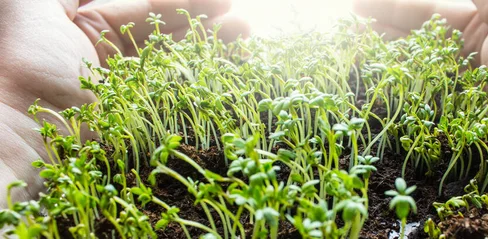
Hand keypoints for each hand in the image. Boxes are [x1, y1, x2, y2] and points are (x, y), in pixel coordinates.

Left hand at [0, 0, 247, 206]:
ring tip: (245, 35)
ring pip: (177, 58)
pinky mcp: (142, 113)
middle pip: (168, 31)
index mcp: (89, 24)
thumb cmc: (28, 63)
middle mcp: (112, 53)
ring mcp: (129, 86)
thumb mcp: (32, 6)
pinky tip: (229, 66)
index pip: (144, 6)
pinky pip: (178, 89)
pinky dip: (204, 78)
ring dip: (211, 46)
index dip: (182, 1)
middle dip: (205, 22)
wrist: (26, 133)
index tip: (220, 0)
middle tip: (239, 19)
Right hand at [353, 0, 487, 235]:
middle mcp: (468, 53)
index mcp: (485, 24)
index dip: (396, 7)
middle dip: (382, 27)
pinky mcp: (452, 115)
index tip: (361, 6)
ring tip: (350, 46)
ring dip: (382, 56)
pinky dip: (394, 88)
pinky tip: (371, 79)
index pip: (429, 11)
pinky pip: (417, 97)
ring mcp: (458, 86)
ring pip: (412, 66)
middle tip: (348, 24)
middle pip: (415, 37)